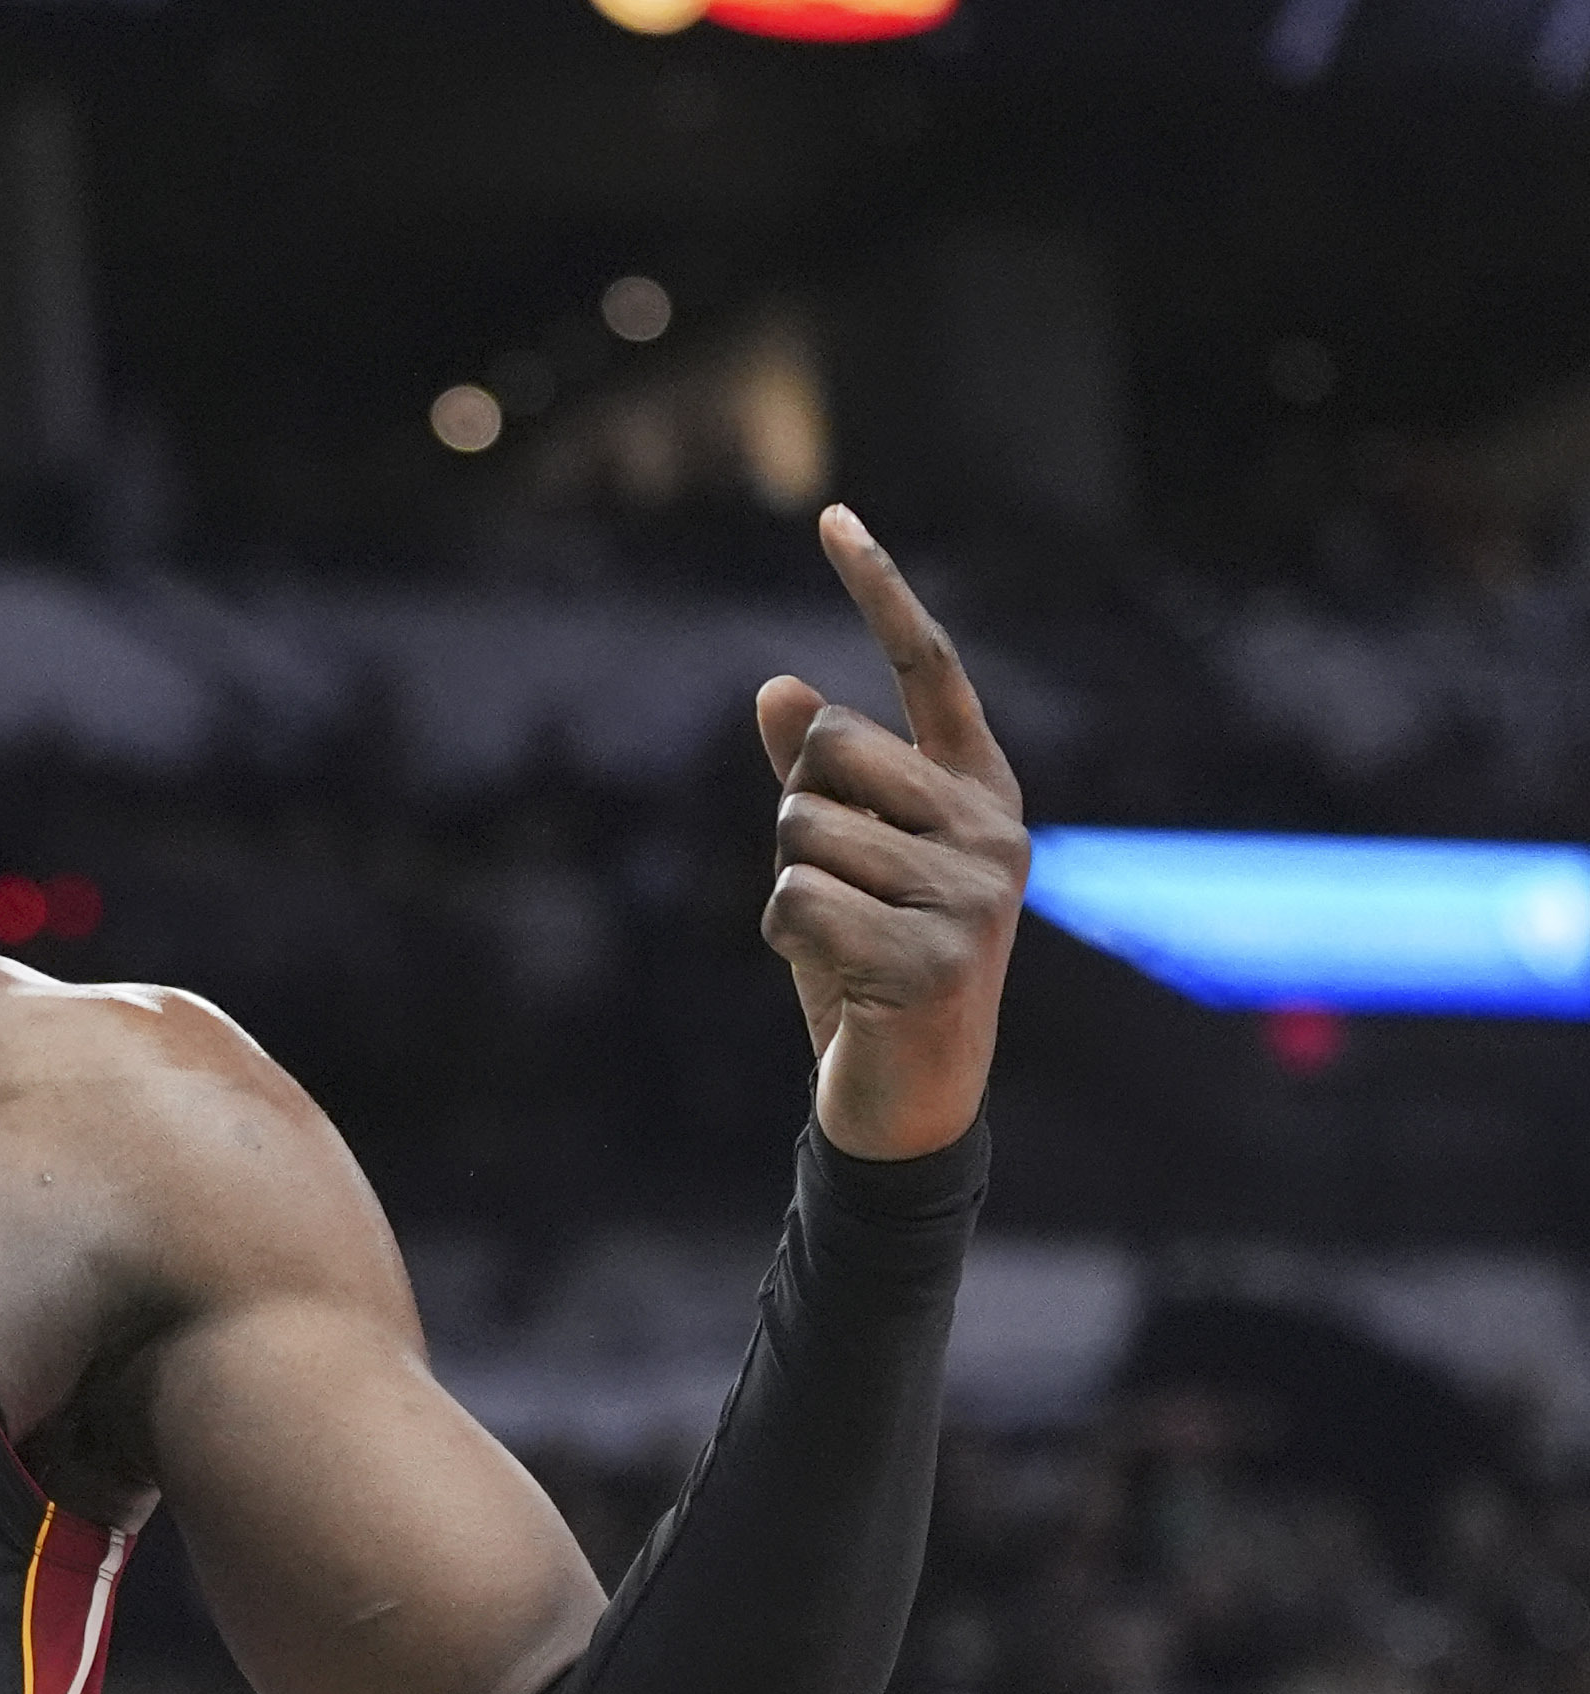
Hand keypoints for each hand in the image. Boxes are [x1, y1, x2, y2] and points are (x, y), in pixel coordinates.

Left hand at [753, 506, 1027, 1162]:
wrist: (912, 1097)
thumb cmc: (870, 966)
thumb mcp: (843, 862)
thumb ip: (821, 781)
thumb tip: (779, 686)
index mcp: (980, 791)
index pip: (928, 668)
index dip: (878, 590)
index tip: (830, 517)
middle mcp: (992, 828)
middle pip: (828, 747)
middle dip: (798, 811)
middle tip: (842, 890)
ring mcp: (971, 893)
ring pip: (799, 829)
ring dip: (788, 891)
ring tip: (843, 944)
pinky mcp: (931, 956)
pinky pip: (792, 900)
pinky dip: (784, 938)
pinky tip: (837, 981)